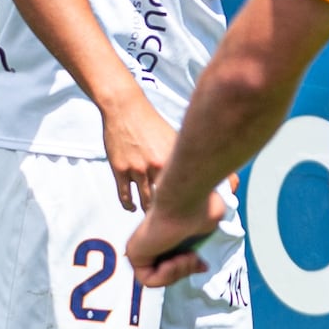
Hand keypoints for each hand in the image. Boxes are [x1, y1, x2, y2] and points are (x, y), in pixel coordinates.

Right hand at [95, 82, 179, 211]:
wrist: (126, 109)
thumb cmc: (152, 124)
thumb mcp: (175, 138)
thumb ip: (187, 156)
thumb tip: (208, 170)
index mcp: (174, 158)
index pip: (186, 188)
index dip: (190, 202)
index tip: (192, 211)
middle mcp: (157, 166)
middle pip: (166, 199)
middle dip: (170, 211)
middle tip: (172, 218)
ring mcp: (137, 169)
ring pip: (146, 202)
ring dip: (149, 212)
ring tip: (153, 216)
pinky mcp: (120, 170)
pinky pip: (125, 196)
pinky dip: (129, 206)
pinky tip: (133, 208)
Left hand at [127, 181, 219, 283]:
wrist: (186, 202)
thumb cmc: (199, 209)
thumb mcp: (205, 232)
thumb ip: (199, 247)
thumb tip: (201, 266)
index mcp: (167, 234)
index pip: (175, 262)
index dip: (189, 268)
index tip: (202, 264)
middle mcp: (151, 240)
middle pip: (167, 273)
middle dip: (186, 271)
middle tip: (194, 258)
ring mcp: (141, 247)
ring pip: (158, 278)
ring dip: (179, 272)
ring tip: (186, 256)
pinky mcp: (134, 255)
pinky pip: (148, 280)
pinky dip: (165, 276)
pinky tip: (172, 261)